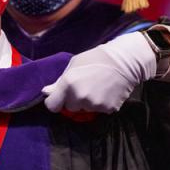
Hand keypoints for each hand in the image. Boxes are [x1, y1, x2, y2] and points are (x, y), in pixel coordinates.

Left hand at [42, 32, 156, 113]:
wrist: (124, 62)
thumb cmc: (95, 59)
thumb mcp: (74, 65)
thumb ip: (59, 81)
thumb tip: (46, 92)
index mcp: (68, 84)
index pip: (52, 105)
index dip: (54, 101)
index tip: (58, 97)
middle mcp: (80, 97)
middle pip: (69, 107)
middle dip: (72, 100)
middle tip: (82, 86)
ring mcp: (94, 105)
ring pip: (83, 110)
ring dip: (85, 102)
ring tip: (95, 88)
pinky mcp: (107, 110)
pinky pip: (97, 111)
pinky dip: (99, 104)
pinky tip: (104, 92)